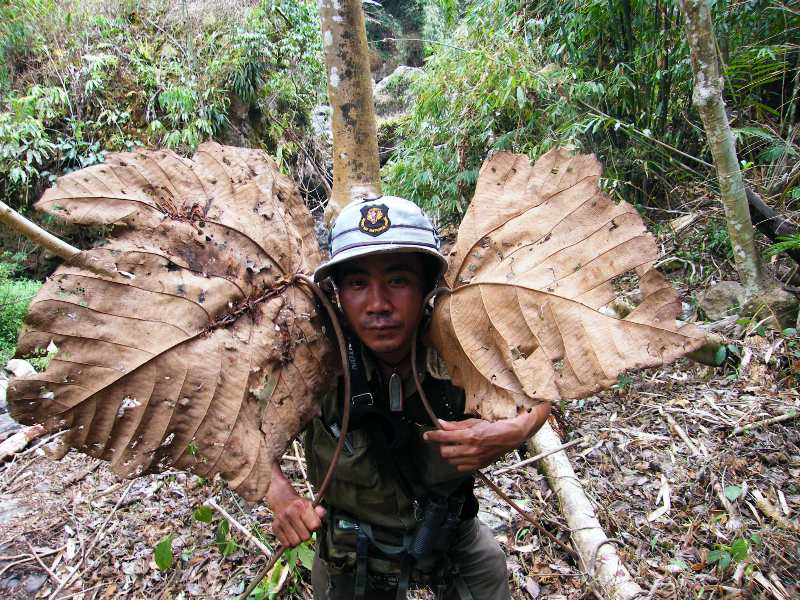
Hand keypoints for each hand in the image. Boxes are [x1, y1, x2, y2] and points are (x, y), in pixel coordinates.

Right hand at [271, 494, 325, 547]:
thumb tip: (322, 515)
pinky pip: (286, 544)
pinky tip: (290, 534)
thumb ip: (320, 511)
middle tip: (304, 528)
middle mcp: (290, 512)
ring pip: (295, 543)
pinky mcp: (275, 527)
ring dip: (298, 540)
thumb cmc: (300, 505)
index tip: (313, 524)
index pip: (314, 526)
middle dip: (307, 535)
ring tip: (297, 532)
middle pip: (305, 537)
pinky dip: (289, 542)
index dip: (315, 527)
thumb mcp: (311, 504)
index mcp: (302, 506)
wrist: (282, 500)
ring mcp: (281, 520)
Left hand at [422, 404, 549, 471]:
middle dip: (442, 445)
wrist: (511, 436)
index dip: (433, 436)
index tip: (427, 435)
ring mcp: (475, 459)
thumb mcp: (474, 422)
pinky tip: (462, 454)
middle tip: (445, 440)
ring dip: (449, 453)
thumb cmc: (494, 426)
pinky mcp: (479, 465)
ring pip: (451, 460)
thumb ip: (455, 425)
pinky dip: (458, 461)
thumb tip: (441, 424)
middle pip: (445, 451)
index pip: (444, 436)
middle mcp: (472, 449)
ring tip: (454, 446)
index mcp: (470, 436)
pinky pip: (461, 467)